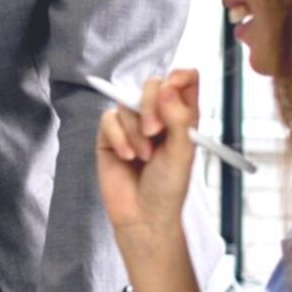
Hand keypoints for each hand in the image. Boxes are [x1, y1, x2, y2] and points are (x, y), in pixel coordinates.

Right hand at [96, 69, 200, 234]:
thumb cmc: (169, 187)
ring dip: (135, 133)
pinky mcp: (109, 135)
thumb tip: (167, 86)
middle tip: (155, 131)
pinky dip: (118, 138)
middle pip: (152, 85)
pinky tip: (126, 157)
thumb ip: (178, 117)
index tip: (174, 86)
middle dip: (151, 105)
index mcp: (182, 116)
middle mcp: (157, 115)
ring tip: (143, 157)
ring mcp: (131, 124)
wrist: (144, 215)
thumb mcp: (182, 151)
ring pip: (127, 104)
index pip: (183, 81)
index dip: (179, 77)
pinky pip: (108, 119)